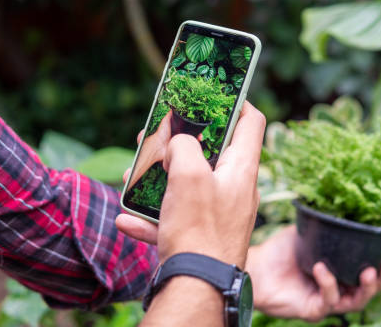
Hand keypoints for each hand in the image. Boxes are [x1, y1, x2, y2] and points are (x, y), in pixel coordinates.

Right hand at [117, 101, 265, 267]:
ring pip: (191, 182)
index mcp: (242, 168)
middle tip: (160, 133)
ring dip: (163, 176)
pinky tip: (128, 219)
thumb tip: (179, 141)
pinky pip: (179, 215)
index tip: (214, 93)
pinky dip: (156, 214)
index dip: (236, 101)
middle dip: (183, 141)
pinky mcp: (205, 232)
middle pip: (214, 151)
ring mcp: (222, 211)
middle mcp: (237, 187)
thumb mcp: (188, 176)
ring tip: (136, 172)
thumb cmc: (199, 230)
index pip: (251, 122)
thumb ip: (183, 146)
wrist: (197, 287)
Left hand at [246, 226, 380, 321]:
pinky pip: (328, 301)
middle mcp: (336, 289)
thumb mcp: (307, 233)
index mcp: (339, 272)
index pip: (367, 272)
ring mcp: (325, 302)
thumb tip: (341, 201)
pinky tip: (323, 269)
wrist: (256, 266)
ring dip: (365, 287)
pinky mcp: (313, 311)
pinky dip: (329, 284)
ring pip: (354, 301)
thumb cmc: (280, 251)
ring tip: (367, 272)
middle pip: (368, 290)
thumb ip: (324, 224)